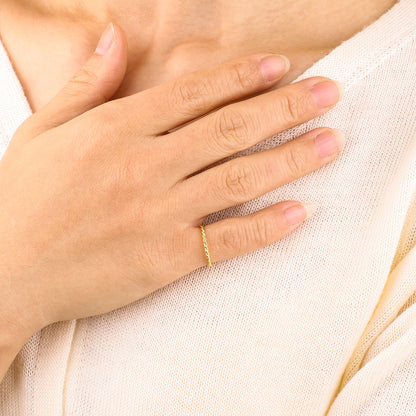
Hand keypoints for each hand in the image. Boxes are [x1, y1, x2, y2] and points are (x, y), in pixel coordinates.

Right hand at [0, 23, 343, 340]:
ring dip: (290, 158)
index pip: (192, 93)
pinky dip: (266, 226)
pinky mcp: (164, 259)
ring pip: (237, 178)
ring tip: (330, 142)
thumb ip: (86, 84)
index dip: (241, 76)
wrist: (6, 270)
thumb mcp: (45, 130)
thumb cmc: (23, 200)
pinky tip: (300, 212)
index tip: (282, 66)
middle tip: (329, 94)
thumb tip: (112, 38)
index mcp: (115, 130)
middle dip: (284, 107)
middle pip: (228, 128)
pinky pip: (226, 239)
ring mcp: (157, 214)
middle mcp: (143, 166)